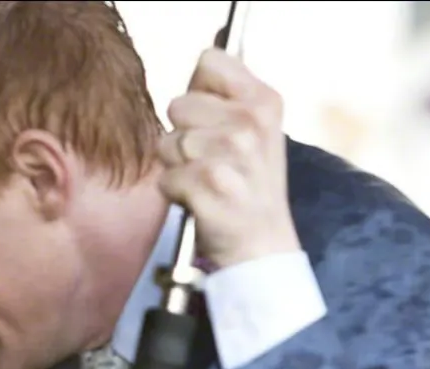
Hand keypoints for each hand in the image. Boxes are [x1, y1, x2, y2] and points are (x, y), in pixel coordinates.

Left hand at [158, 47, 300, 267]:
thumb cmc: (249, 186)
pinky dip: (175, 193)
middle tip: (211, 161)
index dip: (199, 89)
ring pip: (167, 143)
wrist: (263, 246)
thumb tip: (197, 71)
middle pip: (178, 104)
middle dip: (184, 135)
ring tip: (207, 182)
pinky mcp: (209, 184)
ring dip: (178, 166)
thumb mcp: (256, 132)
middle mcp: (251, 122)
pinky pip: (165, 177)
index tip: (212, 118)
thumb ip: (228, 98)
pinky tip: (201, 201)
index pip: (209, 62)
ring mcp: (231, 153)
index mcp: (264, 101)